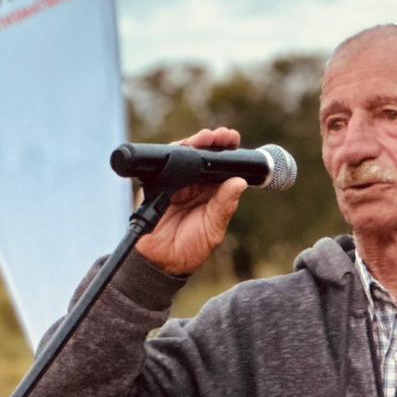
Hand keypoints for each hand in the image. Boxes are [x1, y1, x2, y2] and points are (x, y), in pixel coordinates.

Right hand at [134, 127, 248, 275]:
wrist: (159, 261)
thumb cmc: (190, 249)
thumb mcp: (213, 229)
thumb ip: (224, 207)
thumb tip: (239, 183)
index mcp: (213, 194)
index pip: (222, 167)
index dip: (228, 151)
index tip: (234, 139)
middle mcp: (196, 185)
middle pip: (204, 155)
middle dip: (213, 141)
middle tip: (222, 135)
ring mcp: (176, 183)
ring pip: (185, 155)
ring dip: (195, 143)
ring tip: (205, 138)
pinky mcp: (157, 185)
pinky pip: (165, 164)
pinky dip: (174, 153)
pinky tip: (184, 147)